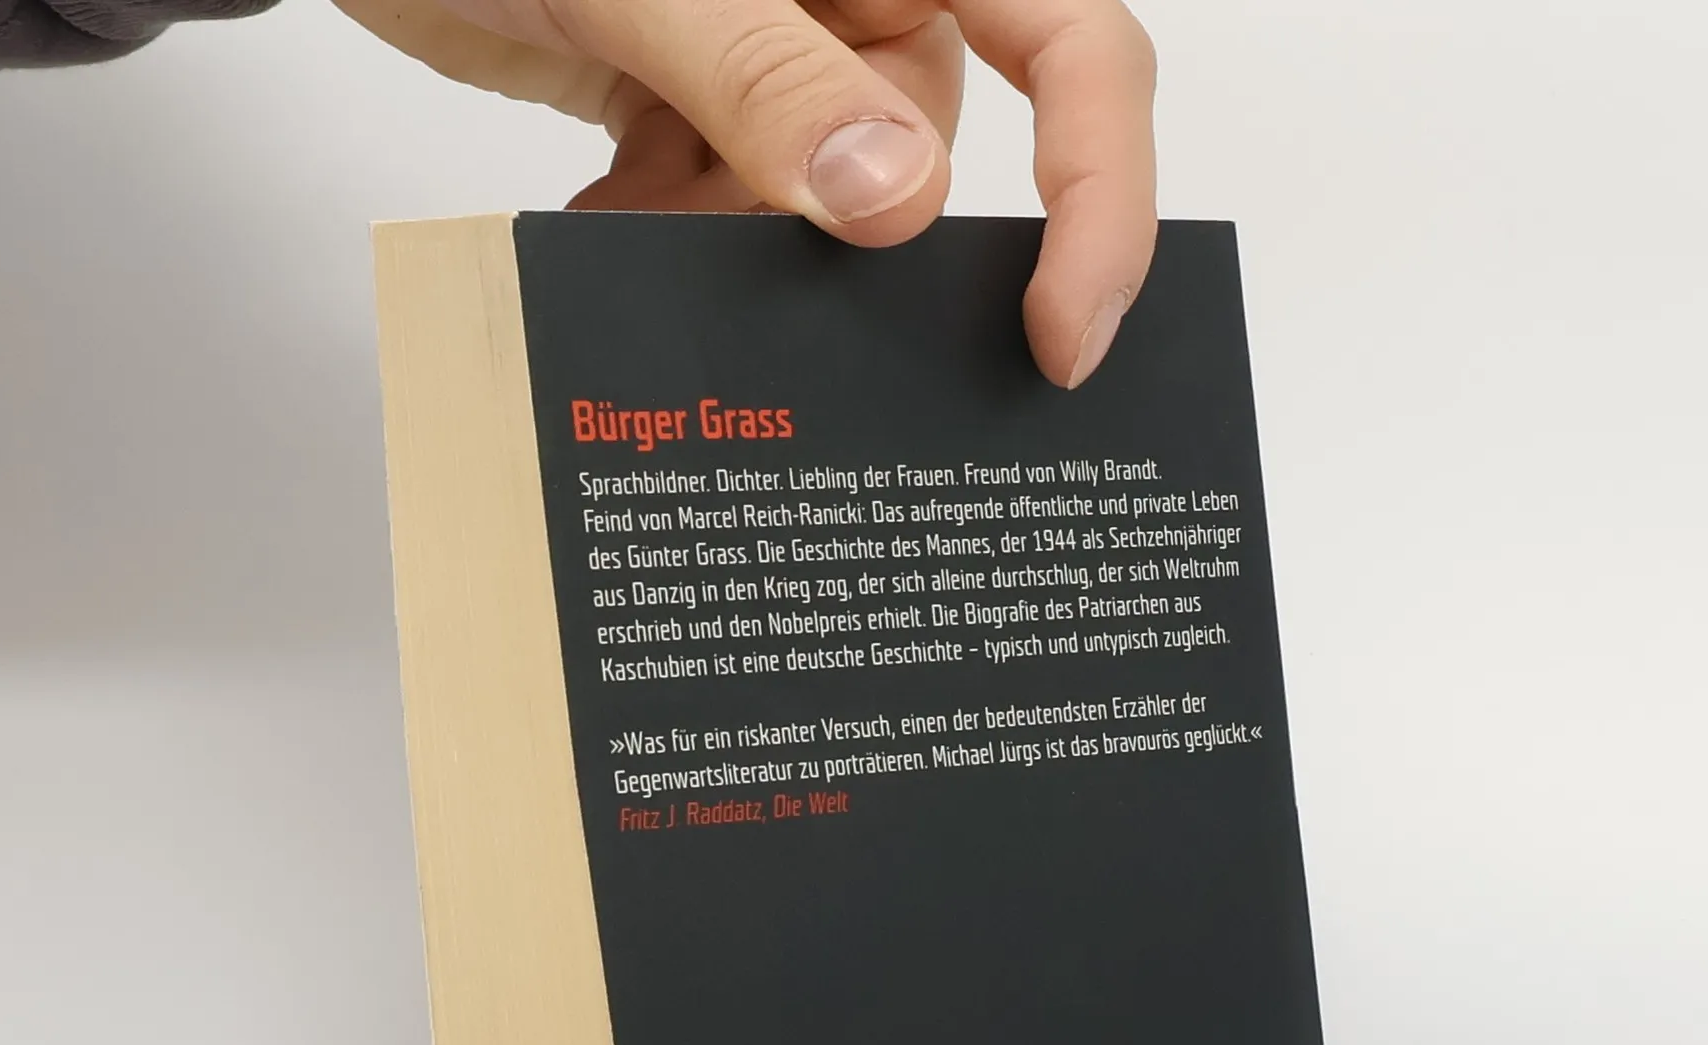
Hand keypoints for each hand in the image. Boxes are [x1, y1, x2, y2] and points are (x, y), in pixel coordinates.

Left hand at [334, 0, 1155, 386]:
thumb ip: (770, 80)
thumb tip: (897, 201)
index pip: (1072, 50)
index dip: (1096, 192)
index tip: (1058, 331)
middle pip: (925, 161)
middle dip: (839, 242)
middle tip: (748, 262)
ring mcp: (780, 55)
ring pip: (819, 212)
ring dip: (730, 246)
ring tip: (638, 213)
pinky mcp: (704, 103)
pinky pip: (732, 212)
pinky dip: (672, 236)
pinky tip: (611, 213)